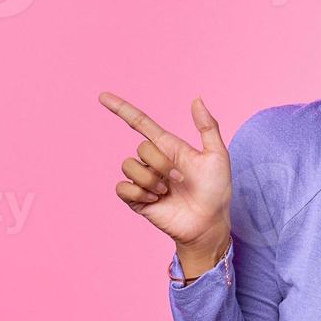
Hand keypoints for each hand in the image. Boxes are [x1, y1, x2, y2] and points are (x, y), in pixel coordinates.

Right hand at [98, 91, 231, 253]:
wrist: (209, 223)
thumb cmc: (216, 191)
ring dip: (151, 180)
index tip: (103, 96)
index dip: (121, 109)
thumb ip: (208, 127)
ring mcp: (144, 180)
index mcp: (168, 147)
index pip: (139, 123)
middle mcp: (153, 161)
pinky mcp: (137, 199)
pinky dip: (139, 192)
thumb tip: (196, 99)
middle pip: (141, 148)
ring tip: (166, 193)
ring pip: (129, 166)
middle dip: (162, 164)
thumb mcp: (217, 156)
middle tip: (180, 180)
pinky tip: (155, 200)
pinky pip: (122, 187)